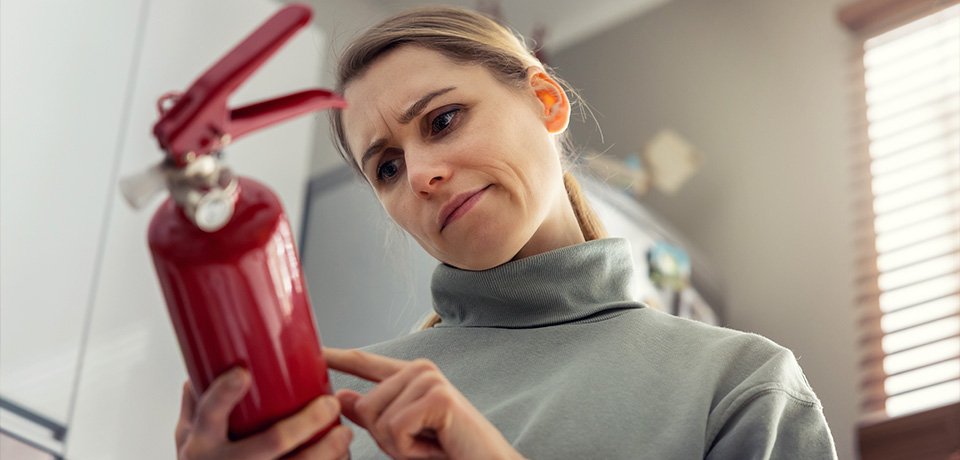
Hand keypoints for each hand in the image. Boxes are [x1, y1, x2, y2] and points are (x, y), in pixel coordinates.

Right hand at [175, 367, 352, 459]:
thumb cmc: (200, 459)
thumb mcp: (189, 431)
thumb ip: (199, 398)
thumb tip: (211, 359)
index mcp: (202, 440)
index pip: (210, 413)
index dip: (225, 394)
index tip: (242, 373)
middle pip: (269, 442)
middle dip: (304, 423)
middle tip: (328, 405)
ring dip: (325, 451)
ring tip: (343, 433)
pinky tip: (341, 457)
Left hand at [324, 348, 524, 459]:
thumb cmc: (447, 453)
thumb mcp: (400, 437)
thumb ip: (372, 416)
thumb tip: (341, 396)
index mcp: (410, 376)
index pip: (366, 364)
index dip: (337, 357)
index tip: (313, 350)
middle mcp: (420, 369)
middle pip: (365, 406)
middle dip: (385, 438)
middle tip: (422, 443)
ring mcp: (430, 379)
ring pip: (378, 419)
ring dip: (400, 446)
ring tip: (431, 445)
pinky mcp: (438, 396)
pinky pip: (395, 429)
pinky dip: (410, 450)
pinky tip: (436, 447)